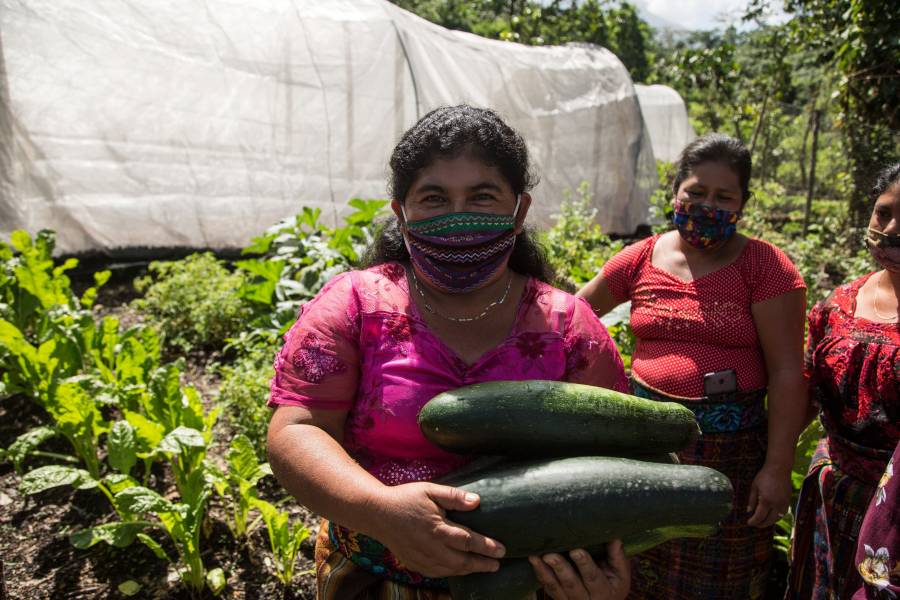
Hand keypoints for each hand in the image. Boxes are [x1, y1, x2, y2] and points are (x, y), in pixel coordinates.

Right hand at [368, 481, 504, 576]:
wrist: (376, 514)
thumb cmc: (405, 498)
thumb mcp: (430, 490)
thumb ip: (454, 496)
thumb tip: (477, 501)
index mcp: (437, 528)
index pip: (468, 541)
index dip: (487, 546)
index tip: (502, 549)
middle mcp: (431, 547)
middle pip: (462, 561)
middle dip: (482, 564)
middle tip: (497, 564)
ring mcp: (421, 558)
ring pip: (451, 570)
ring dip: (469, 570)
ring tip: (484, 567)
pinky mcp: (414, 563)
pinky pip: (437, 573)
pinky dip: (452, 573)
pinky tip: (460, 569)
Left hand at [529, 540, 629, 599]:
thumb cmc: (613, 583)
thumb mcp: (621, 574)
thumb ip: (617, 557)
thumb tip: (615, 537)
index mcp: (603, 592)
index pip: (593, 578)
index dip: (584, 564)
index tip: (575, 551)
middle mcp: (585, 599)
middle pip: (571, 584)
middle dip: (560, 569)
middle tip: (549, 555)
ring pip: (555, 589)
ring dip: (544, 572)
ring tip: (535, 557)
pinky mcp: (559, 599)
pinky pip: (548, 588)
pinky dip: (540, 575)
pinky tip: (533, 562)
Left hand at [746, 462, 791, 527]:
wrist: (779, 468)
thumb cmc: (764, 476)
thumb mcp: (754, 487)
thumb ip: (752, 500)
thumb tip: (749, 511)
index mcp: (766, 501)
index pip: (759, 517)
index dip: (753, 522)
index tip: (749, 523)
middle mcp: (776, 504)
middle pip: (769, 521)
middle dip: (761, 524)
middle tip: (755, 524)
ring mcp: (784, 503)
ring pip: (777, 518)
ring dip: (770, 521)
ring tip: (763, 521)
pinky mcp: (788, 501)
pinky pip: (783, 513)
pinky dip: (777, 516)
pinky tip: (771, 515)